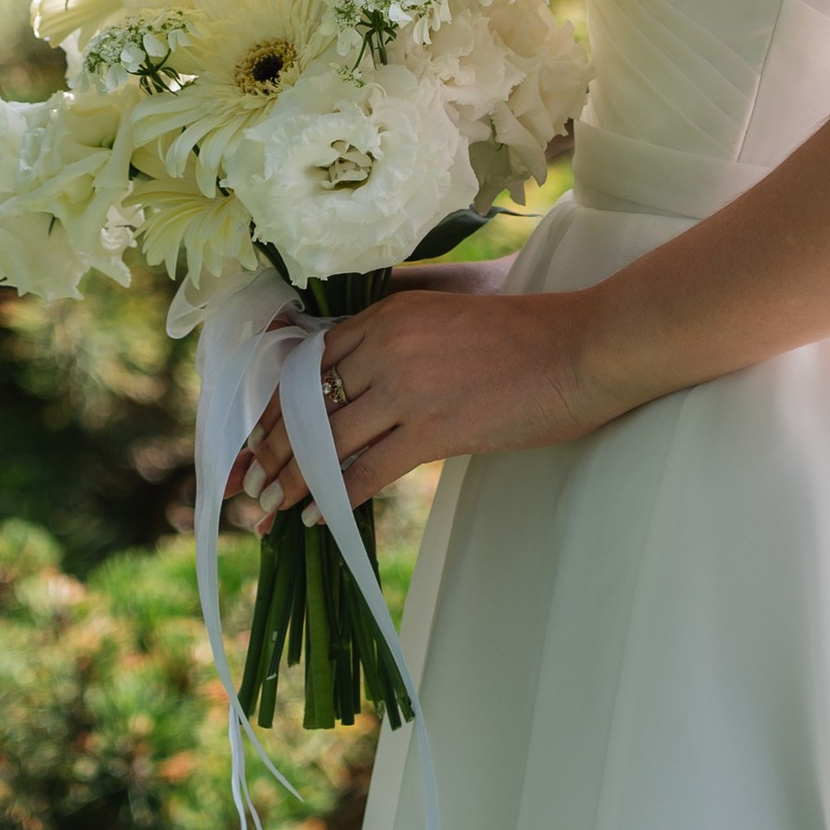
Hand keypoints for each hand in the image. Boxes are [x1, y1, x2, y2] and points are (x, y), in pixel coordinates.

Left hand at [231, 278, 595, 518]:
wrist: (583, 346)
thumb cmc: (529, 333)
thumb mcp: (452, 313)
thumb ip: (402, 334)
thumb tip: (367, 378)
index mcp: (390, 310)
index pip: (309, 363)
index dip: (275, 405)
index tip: (256, 435)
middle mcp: (386, 343)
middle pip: (306, 402)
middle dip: (269, 448)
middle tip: (246, 482)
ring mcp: (407, 386)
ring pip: (325, 441)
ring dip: (291, 480)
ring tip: (270, 509)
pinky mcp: (433, 428)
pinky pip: (366, 471)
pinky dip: (335, 498)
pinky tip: (318, 519)